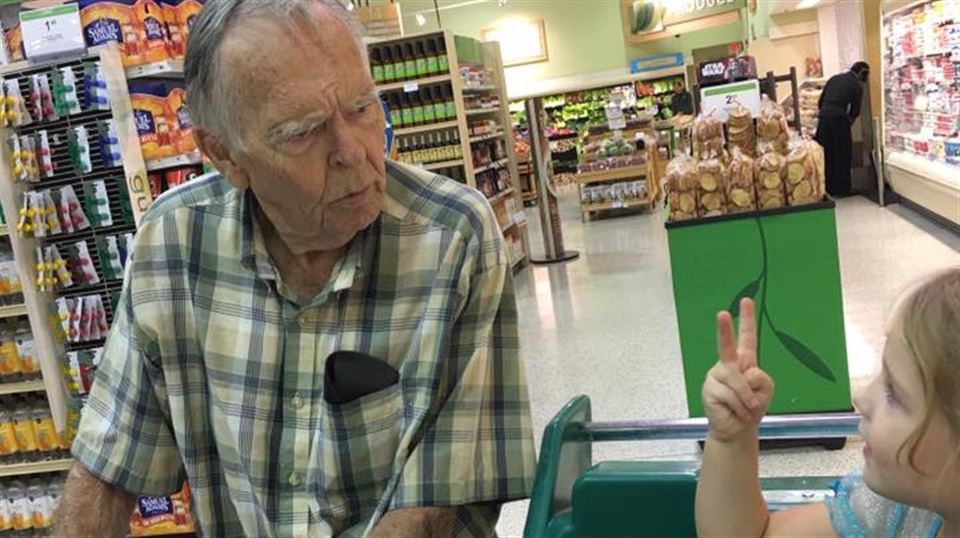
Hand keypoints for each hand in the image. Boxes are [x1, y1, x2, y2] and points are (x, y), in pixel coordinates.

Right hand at [702, 298, 774, 442]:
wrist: (737, 429)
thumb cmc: (751, 407)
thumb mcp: (765, 389)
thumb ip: (758, 378)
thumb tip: (742, 375)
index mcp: (744, 361)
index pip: (747, 337)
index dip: (747, 319)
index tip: (746, 301)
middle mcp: (728, 364)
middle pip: (726, 345)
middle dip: (724, 329)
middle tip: (722, 313)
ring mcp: (717, 376)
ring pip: (738, 381)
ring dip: (748, 400)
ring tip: (747, 409)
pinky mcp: (710, 390)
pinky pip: (732, 395)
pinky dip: (740, 408)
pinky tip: (736, 412)